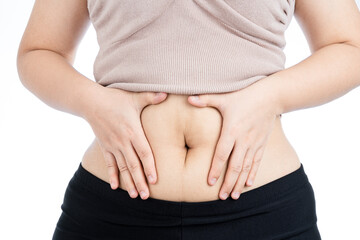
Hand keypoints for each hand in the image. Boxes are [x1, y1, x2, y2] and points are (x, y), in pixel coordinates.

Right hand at [83, 86, 167, 199]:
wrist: (90, 101)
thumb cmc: (114, 98)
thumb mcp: (134, 97)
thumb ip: (151, 97)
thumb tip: (166, 93)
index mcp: (133, 132)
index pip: (144, 153)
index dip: (150, 167)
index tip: (154, 180)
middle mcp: (122, 142)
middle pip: (134, 165)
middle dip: (140, 181)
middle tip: (145, 196)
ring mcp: (112, 146)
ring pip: (122, 168)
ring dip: (128, 182)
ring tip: (134, 195)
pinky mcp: (105, 146)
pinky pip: (109, 164)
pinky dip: (112, 175)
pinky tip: (114, 186)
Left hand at [187, 79, 280, 199]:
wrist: (271, 96)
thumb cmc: (245, 96)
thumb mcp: (224, 97)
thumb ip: (205, 100)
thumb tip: (188, 99)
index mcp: (232, 131)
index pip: (222, 154)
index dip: (216, 169)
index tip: (210, 182)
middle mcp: (243, 141)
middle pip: (234, 166)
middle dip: (227, 183)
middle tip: (221, 197)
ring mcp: (254, 144)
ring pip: (246, 168)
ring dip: (239, 183)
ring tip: (233, 196)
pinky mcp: (262, 144)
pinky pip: (257, 162)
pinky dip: (252, 174)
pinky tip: (248, 184)